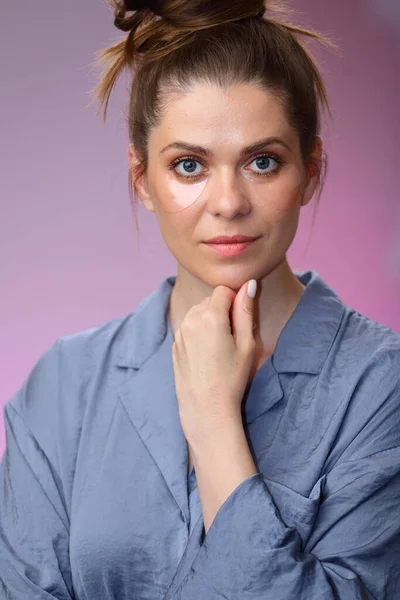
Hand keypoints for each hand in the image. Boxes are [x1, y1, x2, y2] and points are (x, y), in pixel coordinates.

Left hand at [171, 279, 257, 446]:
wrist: (206, 408)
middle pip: (210, 300)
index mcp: (210, 316)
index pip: (223, 290)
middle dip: (222, 312)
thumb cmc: (231, 378)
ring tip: (219, 348)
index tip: (239, 325)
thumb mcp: (247, 344)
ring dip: (210, 321)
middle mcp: (190, 319)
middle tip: (231, 339)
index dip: (235, 303)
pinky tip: (207, 355)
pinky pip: (189, 327)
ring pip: (198, 312)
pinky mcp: (175, 344)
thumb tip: (249, 283)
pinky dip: (199, 332)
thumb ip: (246, 310)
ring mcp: (180, 332)